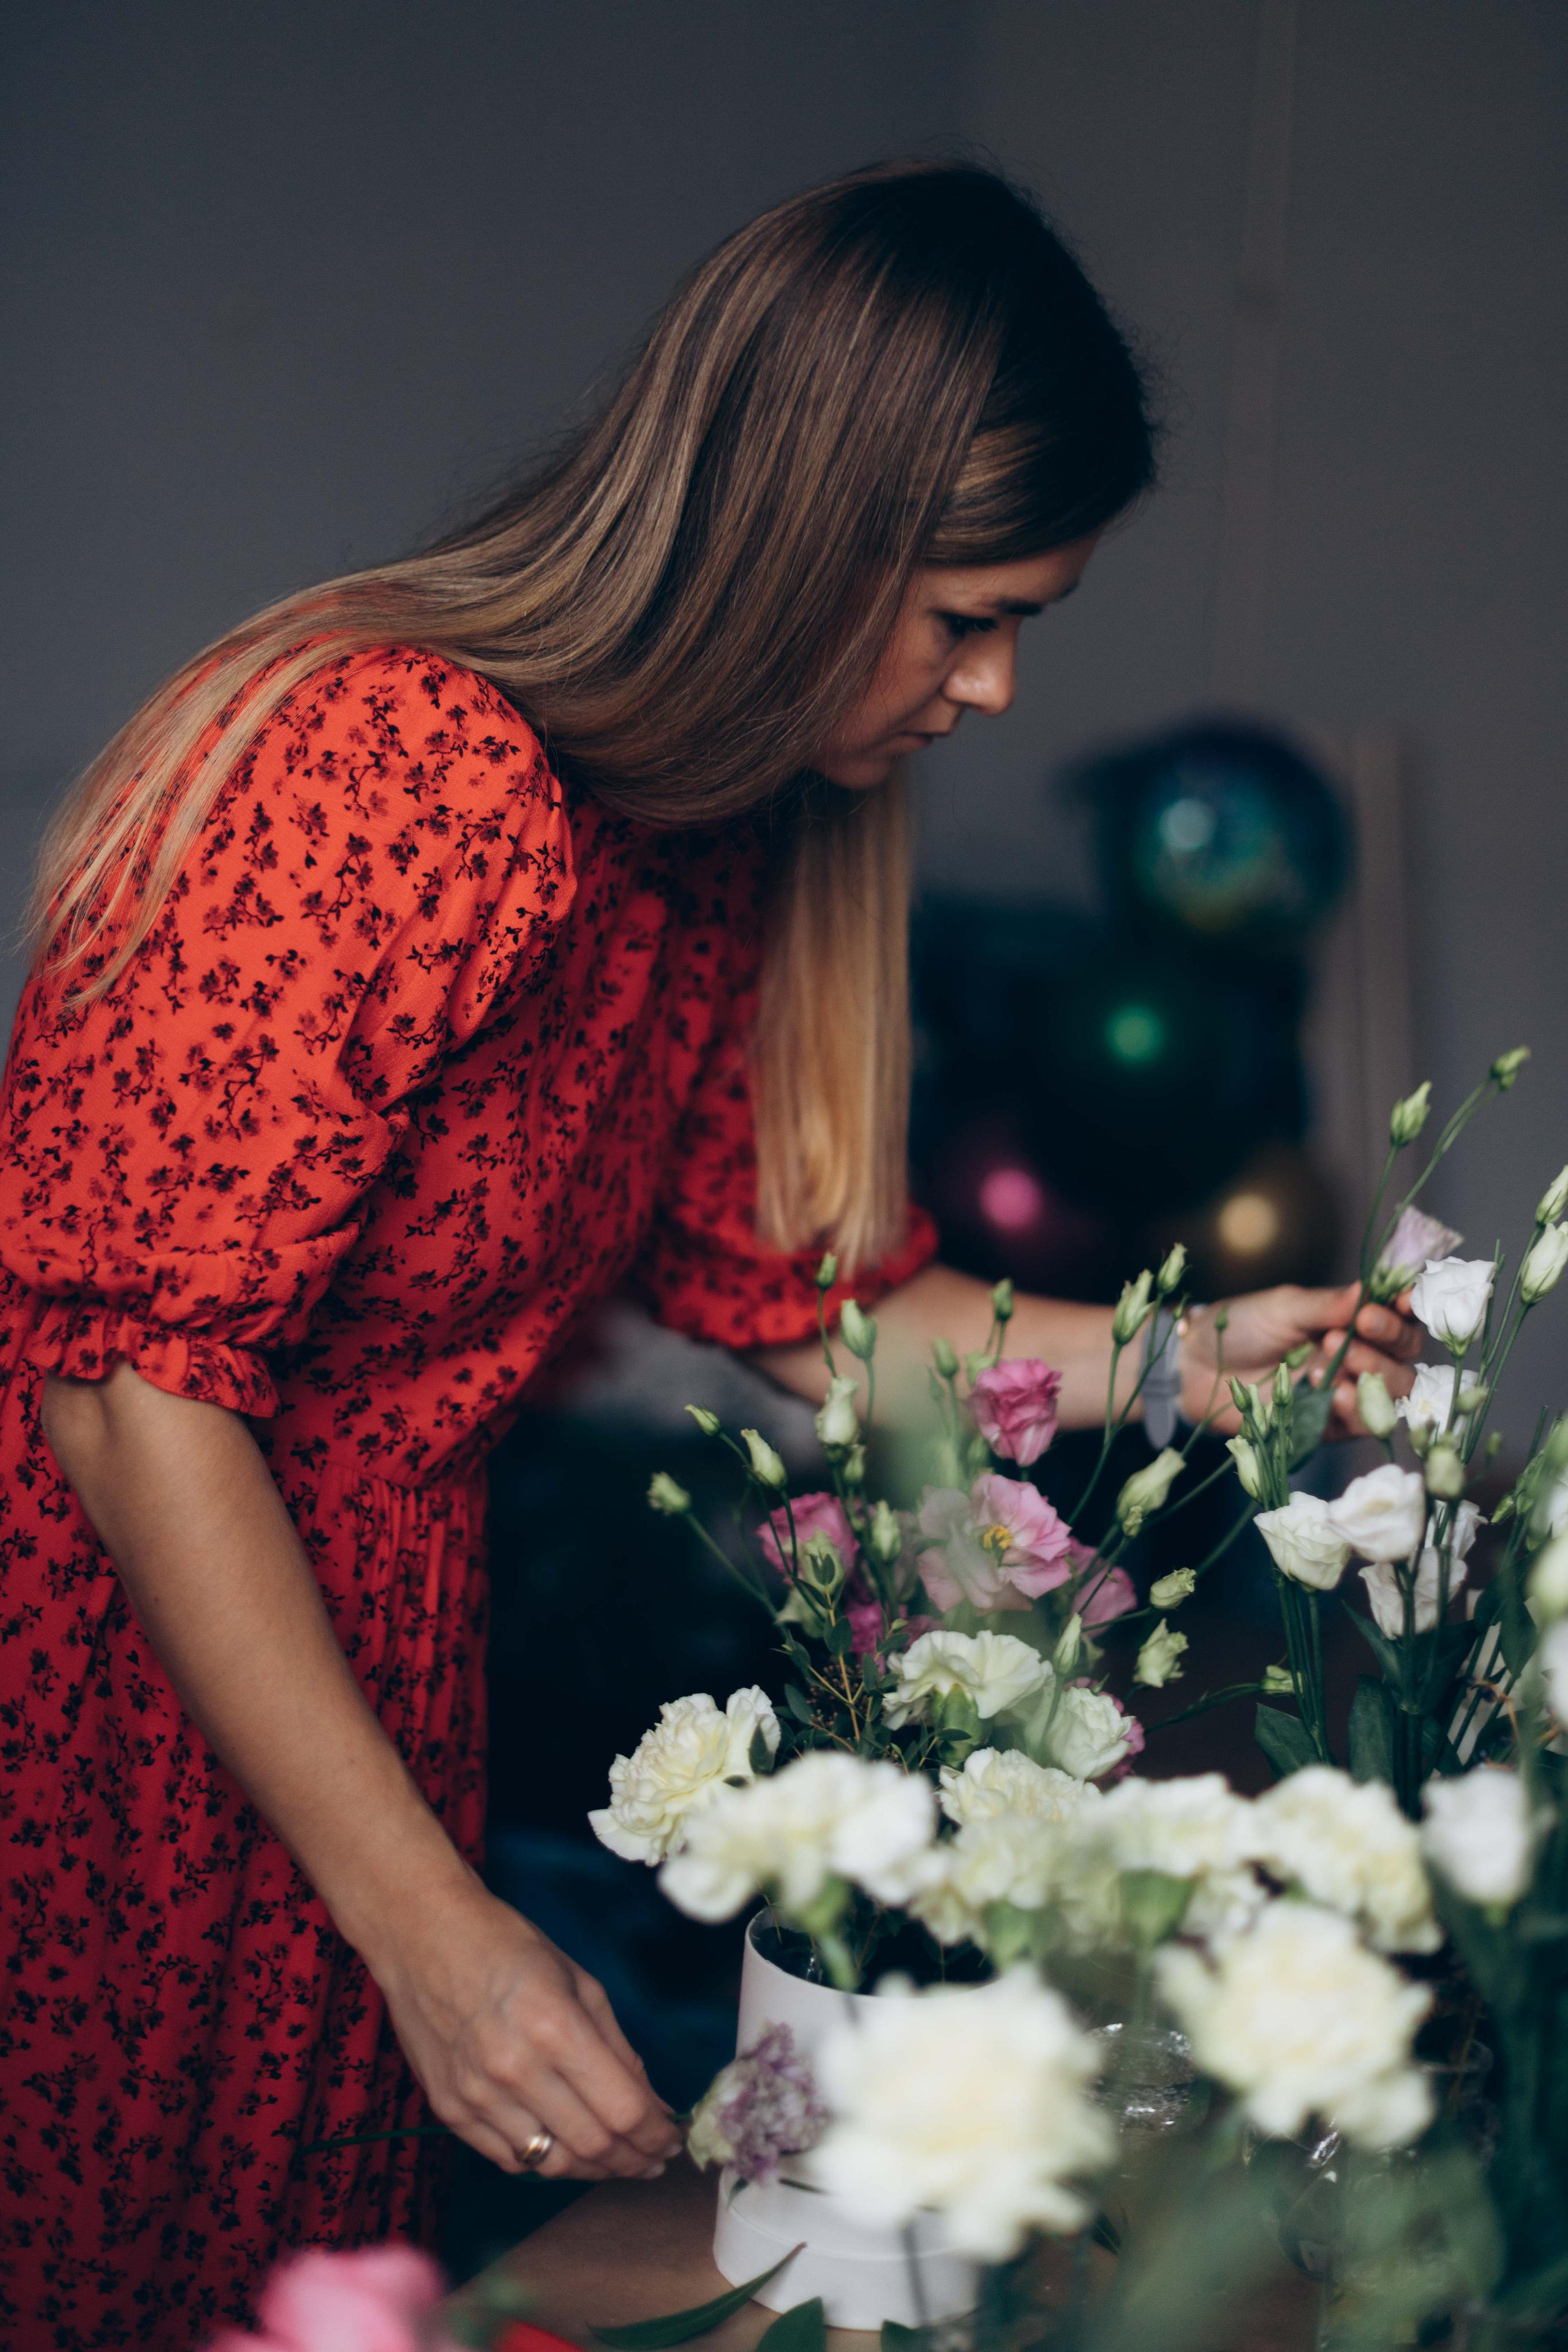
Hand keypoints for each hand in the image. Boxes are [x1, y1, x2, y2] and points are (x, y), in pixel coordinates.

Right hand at [370, 1876, 681, 2180]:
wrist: (423, 1937)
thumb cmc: (509, 1947)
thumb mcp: (579, 1982)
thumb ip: (616, 2048)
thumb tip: (652, 2104)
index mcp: (555, 2028)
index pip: (622, 2110)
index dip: (656, 2135)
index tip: (672, 2141)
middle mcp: (514, 2071)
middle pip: (592, 2146)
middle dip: (633, 2160)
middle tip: (653, 2158)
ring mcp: (477, 2097)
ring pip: (551, 2164)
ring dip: (594, 2170)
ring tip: (617, 2161)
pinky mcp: (448, 2111)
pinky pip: (508, 2159)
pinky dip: (545, 2162)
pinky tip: (567, 2150)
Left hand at [1181, 1281, 1422, 1438]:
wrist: (1198, 1366)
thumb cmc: (1241, 1326)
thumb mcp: (1284, 1307)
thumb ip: (1328, 1305)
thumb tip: (1369, 1291)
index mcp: (1352, 1322)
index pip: (1400, 1320)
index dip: (1408, 1313)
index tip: (1402, 1302)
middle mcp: (1358, 1358)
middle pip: (1403, 1359)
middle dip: (1387, 1343)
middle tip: (1352, 1330)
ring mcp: (1346, 1393)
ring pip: (1392, 1394)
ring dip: (1373, 1375)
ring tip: (1334, 1361)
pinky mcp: (1329, 1426)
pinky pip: (1360, 1424)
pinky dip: (1354, 1408)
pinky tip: (1334, 1393)